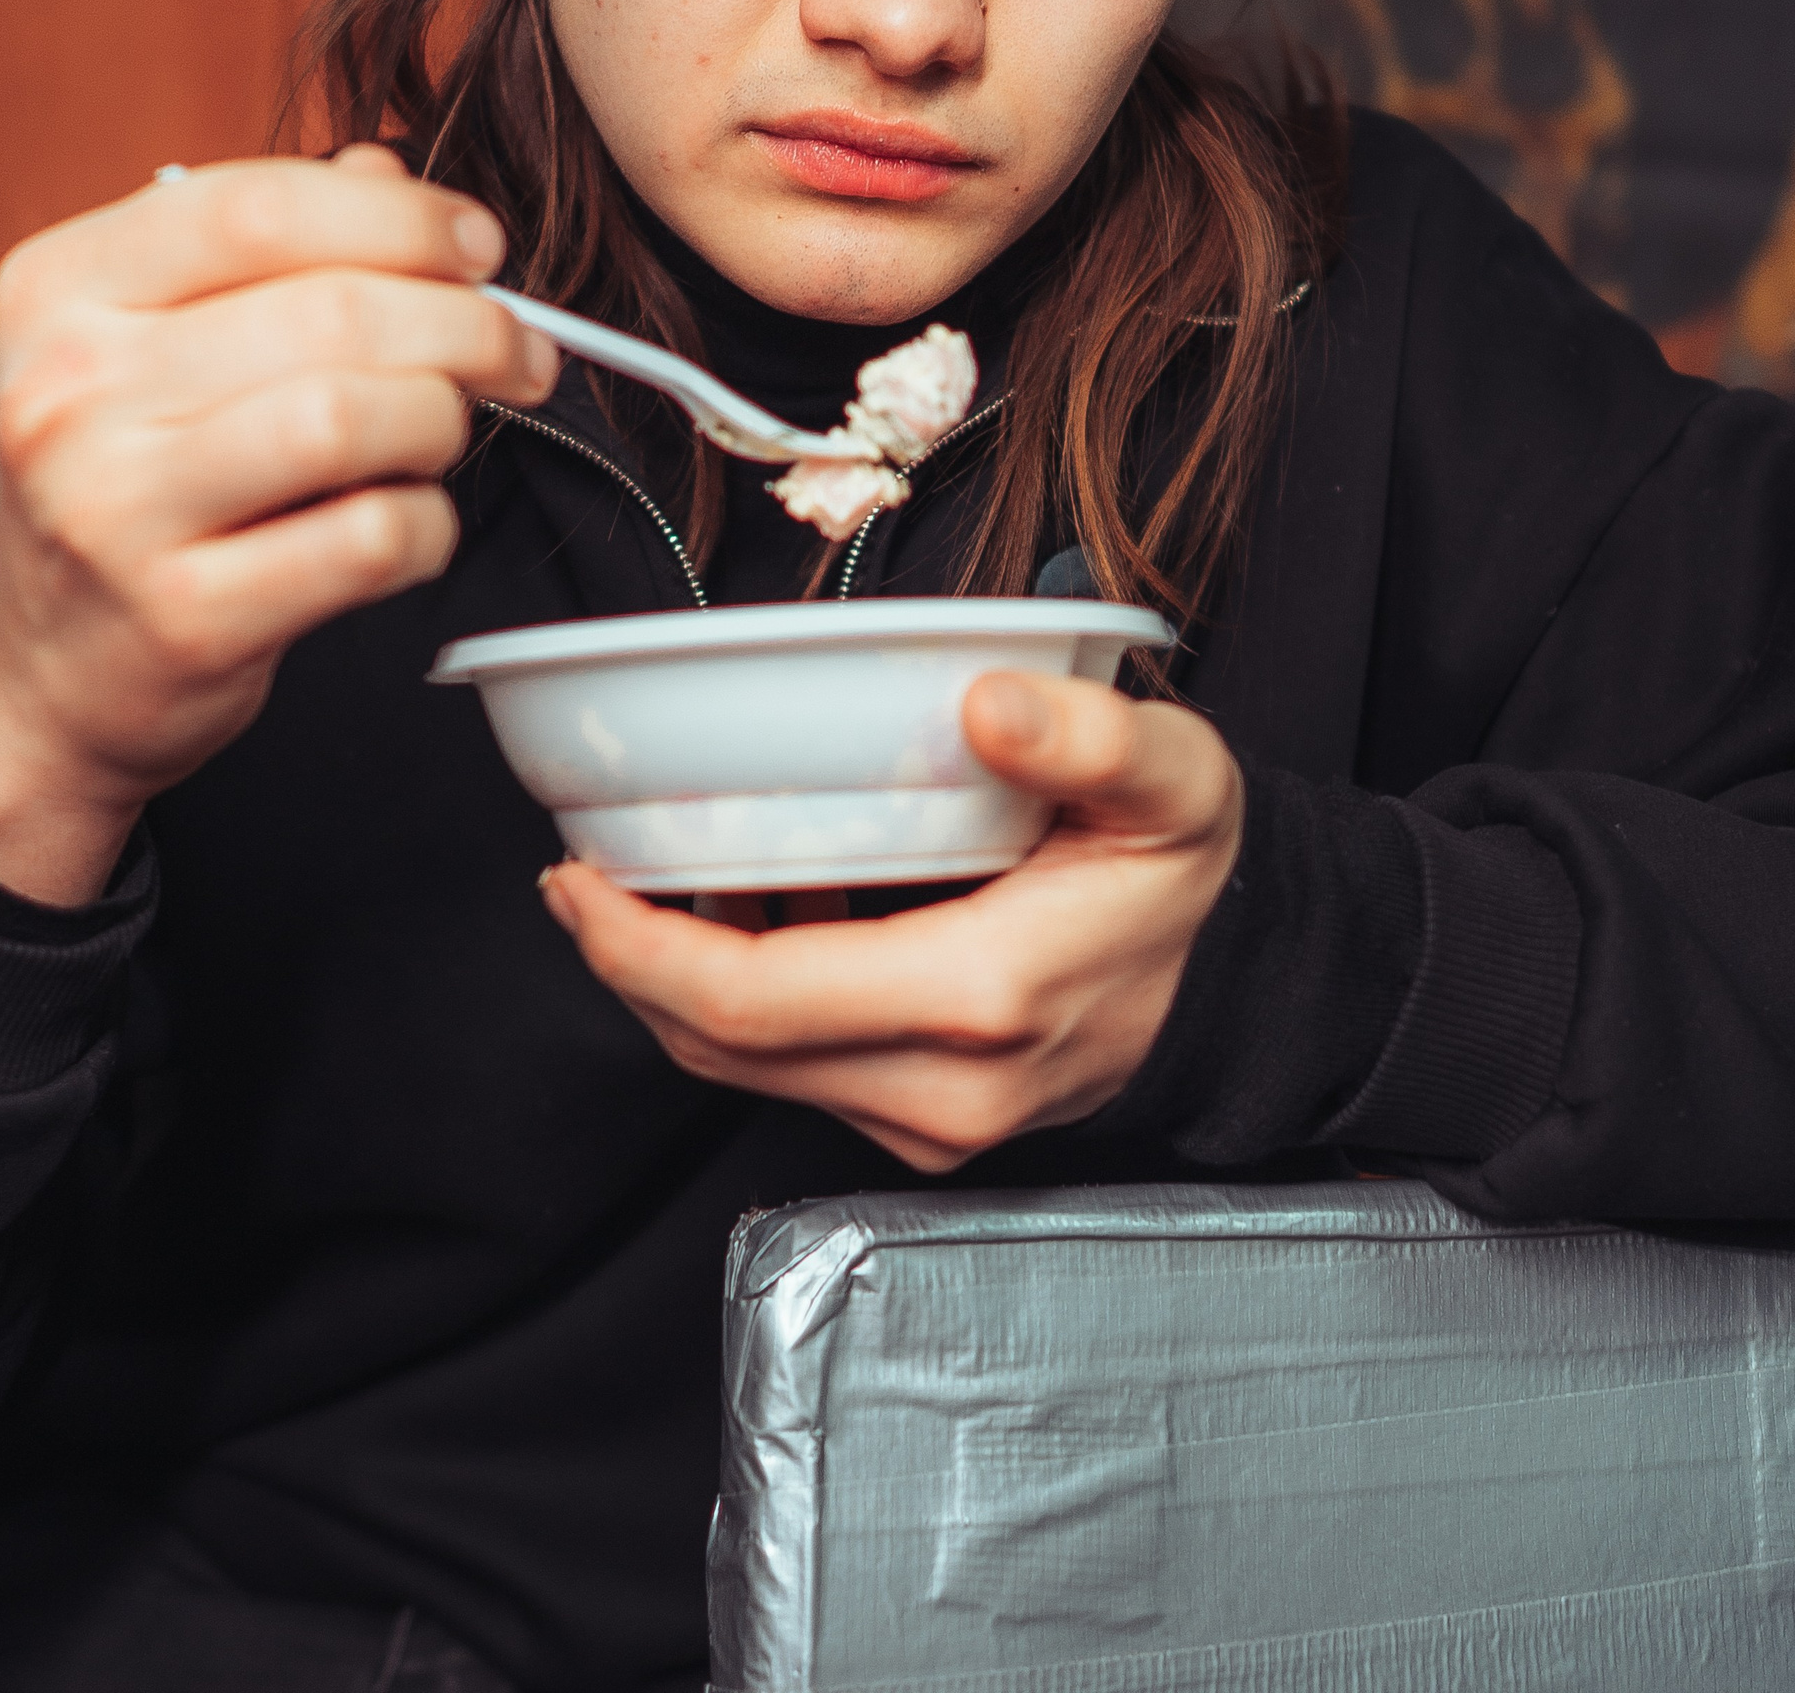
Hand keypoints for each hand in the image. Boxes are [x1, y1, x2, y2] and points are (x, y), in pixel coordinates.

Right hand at [0, 147, 557, 904]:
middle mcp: (69, 391)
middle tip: (519, 350)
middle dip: (468, 324)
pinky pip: (368, 539)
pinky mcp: (185, 618)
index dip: (403, 217)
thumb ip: (266, 246)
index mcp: (59, 289)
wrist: (43, 678)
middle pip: (333, 311)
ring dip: (445, 419)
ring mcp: (116, 511)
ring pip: (356, 418)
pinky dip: (427, 525)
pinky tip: (410, 524)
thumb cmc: (124, 483)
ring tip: (447, 433)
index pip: (259, 204)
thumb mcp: (148, 341)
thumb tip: (393, 178)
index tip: (478, 247)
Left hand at [540, 670, 1242, 1170]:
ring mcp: (937, 1120)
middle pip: (724, 1049)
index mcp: (982, 999)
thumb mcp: (1172, 776)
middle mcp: (947, 1088)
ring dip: (679, 985)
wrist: (1245, 978)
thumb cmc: (1191, 872)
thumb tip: (988, 702)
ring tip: (648, 881)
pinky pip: (799, 1071)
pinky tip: (749, 914)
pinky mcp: (930, 1124)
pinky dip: (746, 1004)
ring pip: (751, 1070)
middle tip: (582, 872)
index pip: (750, 1005)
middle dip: (629, 964)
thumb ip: (1088, 734)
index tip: (579, 878)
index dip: (636, 949)